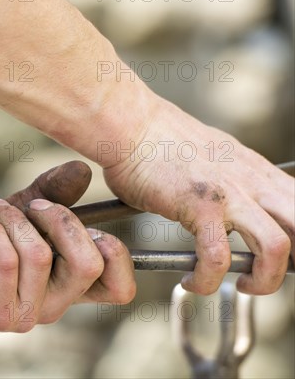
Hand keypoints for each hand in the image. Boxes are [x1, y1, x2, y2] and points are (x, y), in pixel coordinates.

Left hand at [0, 161, 135, 330]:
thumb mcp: (22, 214)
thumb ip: (53, 194)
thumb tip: (83, 169)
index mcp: (67, 287)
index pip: (119, 288)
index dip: (115, 253)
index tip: (88, 225)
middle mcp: (54, 307)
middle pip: (88, 263)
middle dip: (61, 220)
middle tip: (34, 207)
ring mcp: (26, 314)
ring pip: (40, 254)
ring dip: (12, 219)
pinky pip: (6, 259)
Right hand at [103, 96, 293, 295]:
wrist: (131, 125)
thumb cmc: (157, 140)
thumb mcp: (212, 154)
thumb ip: (229, 177)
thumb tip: (226, 199)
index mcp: (256, 170)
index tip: (285, 259)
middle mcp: (251, 181)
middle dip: (294, 261)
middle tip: (268, 273)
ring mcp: (230, 194)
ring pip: (276, 248)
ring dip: (264, 279)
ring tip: (243, 285)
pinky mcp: (200, 207)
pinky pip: (217, 258)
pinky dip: (208, 280)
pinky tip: (192, 280)